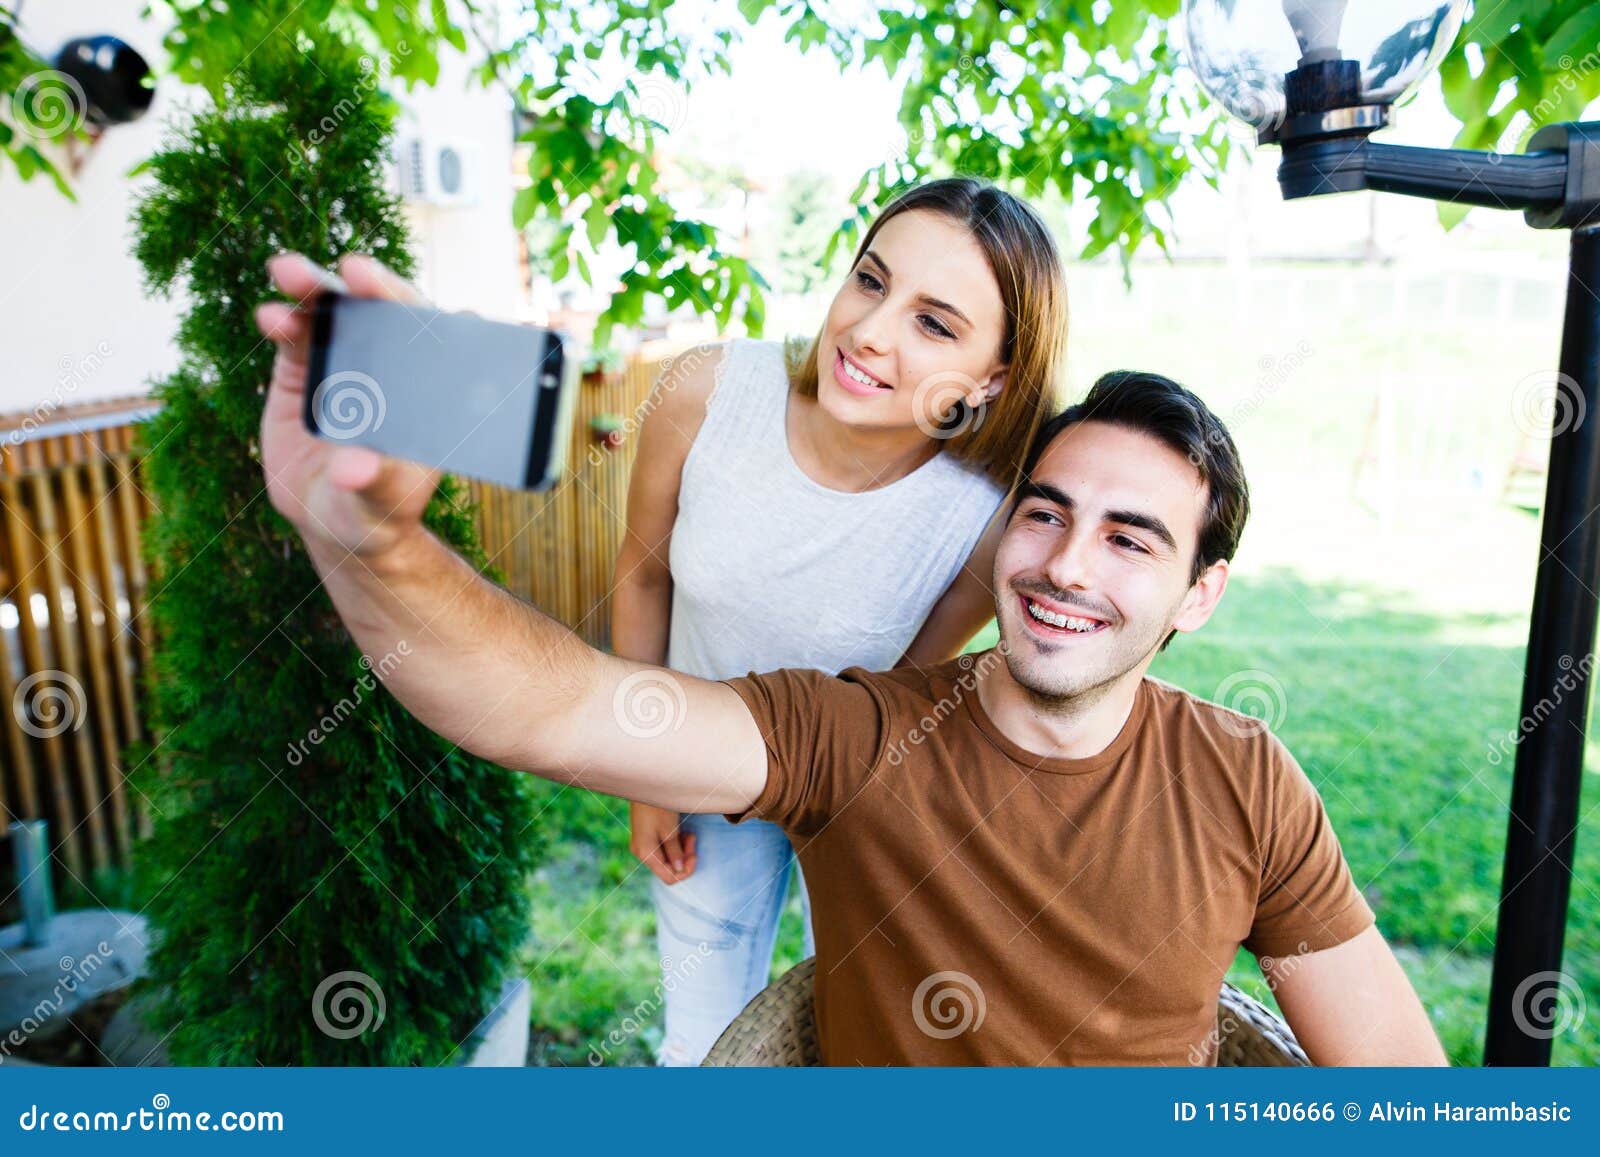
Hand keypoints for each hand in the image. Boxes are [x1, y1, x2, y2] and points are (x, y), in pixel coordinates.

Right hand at [254, 252, 441, 559]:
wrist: (336, 519)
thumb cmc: (378, 510)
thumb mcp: (383, 503)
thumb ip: (374, 483)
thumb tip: (354, 469)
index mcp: (429, 389)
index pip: (434, 339)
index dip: (423, 316)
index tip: (411, 304)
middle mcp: (392, 364)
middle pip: (386, 311)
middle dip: (372, 286)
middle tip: (354, 270)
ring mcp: (347, 360)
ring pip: (336, 310)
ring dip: (314, 286)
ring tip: (289, 271)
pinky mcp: (303, 368)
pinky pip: (295, 335)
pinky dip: (283, 320)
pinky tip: (271, 317)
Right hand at [628, 802, 696, 884]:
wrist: (644, 785)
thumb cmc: (657, 806)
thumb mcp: (670, 831)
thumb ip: (676, 853)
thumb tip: (680, 869)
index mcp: (646, 854)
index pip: (669, 877)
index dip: (685, 871)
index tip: (695, 854)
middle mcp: (641, 852)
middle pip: (668, 867)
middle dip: (684, 857)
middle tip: (692, 839)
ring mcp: (643, 844)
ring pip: (667, 857)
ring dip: (681, 849)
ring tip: (688, 834)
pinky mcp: (646, 836)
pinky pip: (663, 847)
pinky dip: (674, 842)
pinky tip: (681, 831)